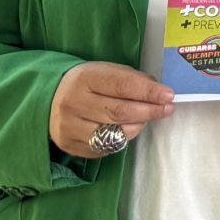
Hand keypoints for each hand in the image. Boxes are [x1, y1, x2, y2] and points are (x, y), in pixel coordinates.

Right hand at [49, 62, 173, 158]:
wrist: (50, 99)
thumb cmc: (88, 83)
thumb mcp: (107, 72)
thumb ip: (132, 80)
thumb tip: (159, 93)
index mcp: (85, 78)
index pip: (123, 86)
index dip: (149, 92)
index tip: (169, 96)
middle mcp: (73, 103)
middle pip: (120, 112)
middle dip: (149, 111)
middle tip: (167, 109)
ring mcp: (69, 126)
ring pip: (114, 133)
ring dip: (137, 127)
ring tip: (145, 119)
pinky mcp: (69, 145)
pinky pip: (104, 147)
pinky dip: (120, 139)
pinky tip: (124, 130)